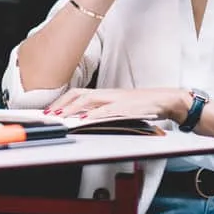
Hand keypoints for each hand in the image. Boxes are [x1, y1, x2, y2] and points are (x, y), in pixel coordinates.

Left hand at [45, 87, 191, 122]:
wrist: (164, 100)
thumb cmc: (141, 106)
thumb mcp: (118, 108)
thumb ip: (102, 112)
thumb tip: (83, 120)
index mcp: (104, 93)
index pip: (77, 93)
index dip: (61, 101)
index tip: (49, 111)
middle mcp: (107, 94)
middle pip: (78, 94)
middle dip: (61, 104)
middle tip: (49, 115)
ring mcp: (115, 99)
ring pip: (88, 100)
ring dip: (72, 109)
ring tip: (60, 118)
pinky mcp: (125, 106)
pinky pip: (106, 110)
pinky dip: (94, 115)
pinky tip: (84, 120)